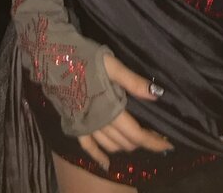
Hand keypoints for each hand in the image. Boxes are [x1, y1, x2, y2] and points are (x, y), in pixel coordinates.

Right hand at [77, 53, 173, 170]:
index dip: (153, 142)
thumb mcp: (112, 65)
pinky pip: (87, 147)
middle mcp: (99, 123)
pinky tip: (106, 164)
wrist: (55, 59)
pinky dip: (98, 156)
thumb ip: (133, 81)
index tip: (168, 145)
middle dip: (143, 142)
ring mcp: (86, 126)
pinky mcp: (74, 125)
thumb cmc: (86, 59)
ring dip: (125, 146)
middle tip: (156, 136)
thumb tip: (157, 95)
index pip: (136, 134)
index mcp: (110, 109)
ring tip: (138, 142)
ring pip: (110, 145)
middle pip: (125, 142)